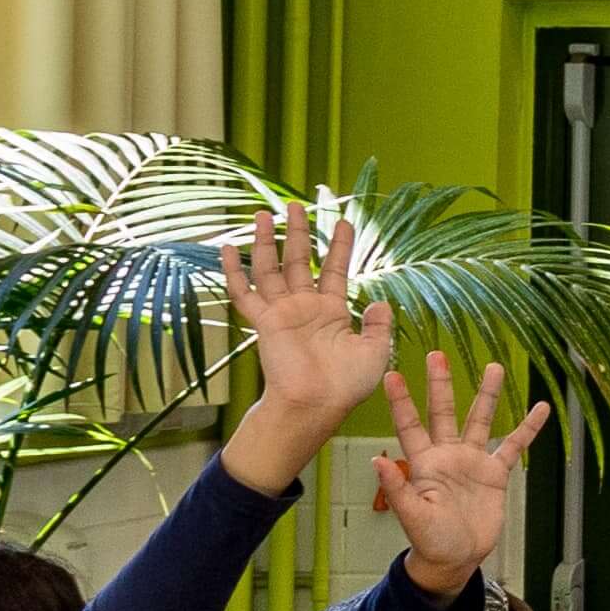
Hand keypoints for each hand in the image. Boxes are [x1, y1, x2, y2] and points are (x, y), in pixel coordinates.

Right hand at [218, 205, 397, 483]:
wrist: (316, 405)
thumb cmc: (346, 386)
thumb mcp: (375, 352)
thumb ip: (378, 326)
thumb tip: (382, 302)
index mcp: (332, 312)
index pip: (336, 270)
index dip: (340, 246)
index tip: (345, 222)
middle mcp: (305, 307)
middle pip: (300, 261)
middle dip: (299, 233)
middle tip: (297, 206)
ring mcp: (282, 312)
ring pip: (271, 268)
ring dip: (267, 242)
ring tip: (265, 214)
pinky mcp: (264, 322)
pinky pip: (244, 293)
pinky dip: (234, 271)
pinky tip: (228, 248)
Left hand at [363, 343, 545, 596]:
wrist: (456, 557)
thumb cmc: (429, 539)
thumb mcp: (411, 515)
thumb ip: (397, 487)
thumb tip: (378, 460)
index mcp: (423, 461)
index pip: (410, 424)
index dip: (401, 401)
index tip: (392, 373)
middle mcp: (447, 454)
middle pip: (444, 412)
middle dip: (440, 384)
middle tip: (437, 354)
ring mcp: (472, 461)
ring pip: (480, 420)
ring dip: (487, 395)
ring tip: (495, 367)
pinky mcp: (495, 474)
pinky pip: (513, 446)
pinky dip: (527, 429)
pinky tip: (540, 408)